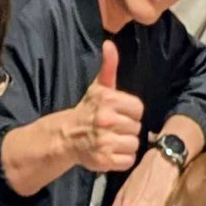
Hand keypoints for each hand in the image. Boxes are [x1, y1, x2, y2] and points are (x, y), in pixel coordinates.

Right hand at [71, 43, 144, 172]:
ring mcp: (105, 142)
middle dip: (127, 128)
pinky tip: (112, 152)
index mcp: (109, 101)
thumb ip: (109, 67)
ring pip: (134, 144)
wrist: (66, 136)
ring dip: (126, 144)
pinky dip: (122, 159)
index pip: (138, 109)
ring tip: (113, 140)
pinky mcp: (104, 160)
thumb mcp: (98, 88)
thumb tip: (109, 44)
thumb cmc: (87, 110)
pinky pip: (129, 161)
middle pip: (137, 127)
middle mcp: (107, 120)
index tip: (119, 113)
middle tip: (113, 128)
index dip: (131, 112)